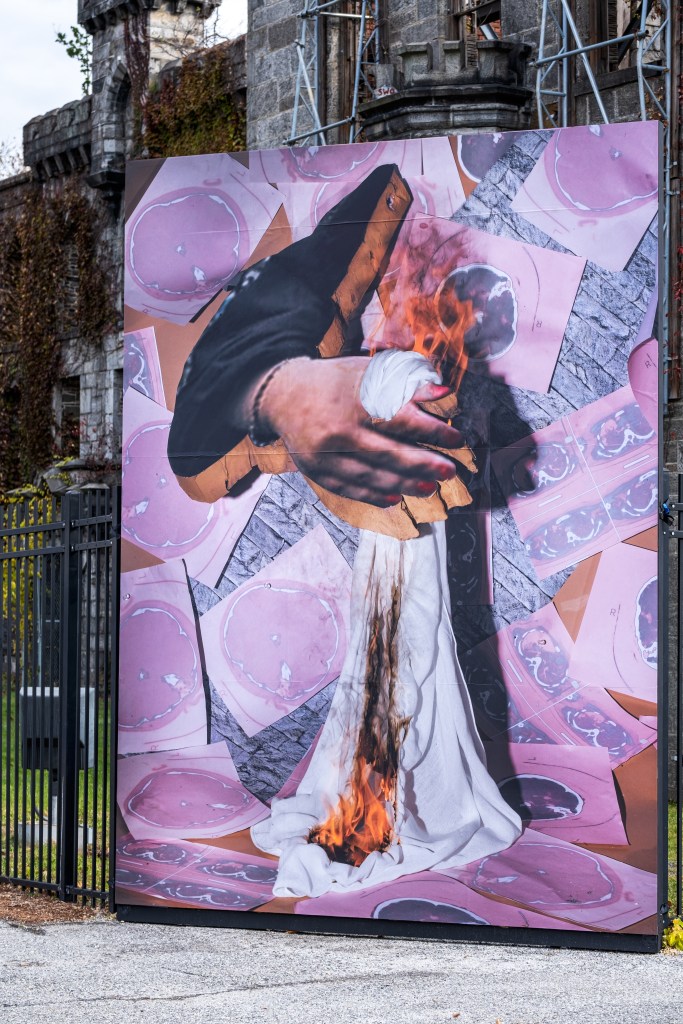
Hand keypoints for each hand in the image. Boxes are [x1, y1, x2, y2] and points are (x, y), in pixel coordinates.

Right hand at [249, 356, 463, 506]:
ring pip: (370, 476)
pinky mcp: (315, 470)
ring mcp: (324, 453)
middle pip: (387, 453)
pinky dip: (373, 496)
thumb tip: (442, 392)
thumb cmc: (334, 381)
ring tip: (429, 488)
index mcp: (354, 400)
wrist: (283, 394)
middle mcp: (338, 429)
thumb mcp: (369, 371)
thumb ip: (406, 380)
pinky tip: (395, 498)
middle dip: (422, 465)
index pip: (401, 419)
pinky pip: (348, 488)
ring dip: (404, 485)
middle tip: (449, 472)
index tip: (456, 439)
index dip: (432, 431)